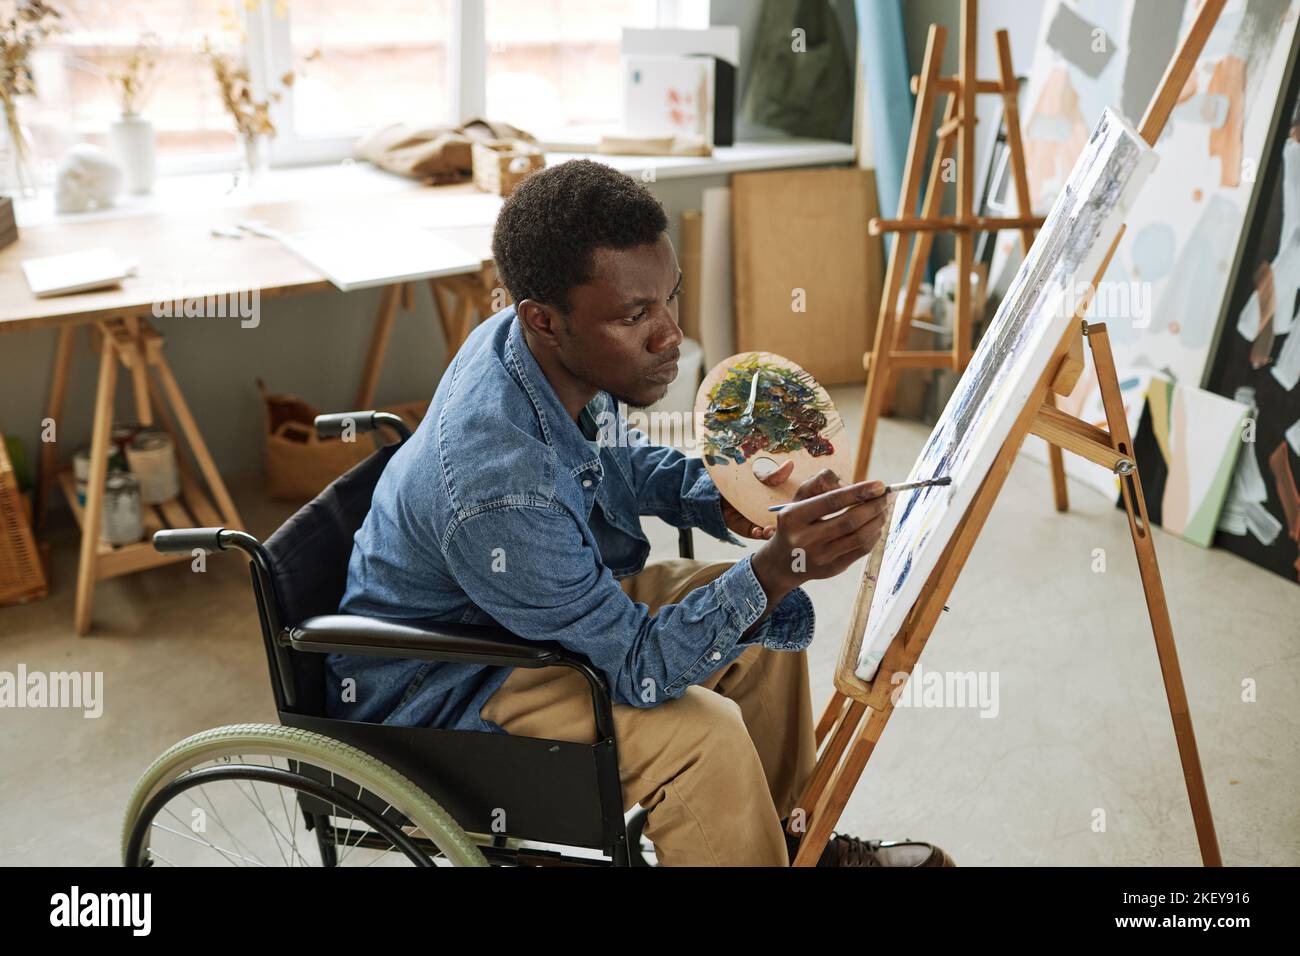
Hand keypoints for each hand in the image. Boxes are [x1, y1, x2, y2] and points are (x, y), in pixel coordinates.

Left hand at [720, 459, 795, 538]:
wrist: (718, 495)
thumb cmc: (740, 482)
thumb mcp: (756, 477)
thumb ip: (772, 475)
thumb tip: (790, 465)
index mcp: (782, 496)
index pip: (798, 501)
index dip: (803, 504)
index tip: (802, 505)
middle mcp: (777, 511)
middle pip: (791, 519)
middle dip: (791, 522)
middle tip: (786, 521)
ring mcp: (767, 521)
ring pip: (778, 530)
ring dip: (775, 531)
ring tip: (768, 530)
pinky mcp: (755, 530)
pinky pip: (761, 535)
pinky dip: (760, 534)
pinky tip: (757, 531)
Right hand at [750, 469, 889, 601]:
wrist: (782, 563)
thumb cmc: (794, 524)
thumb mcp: (797, 500)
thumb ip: (820, 484)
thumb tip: (852, 485)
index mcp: (793, 518)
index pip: (832, 502)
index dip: (859, 492)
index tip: (879, 485)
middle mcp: (805, 539)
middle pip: (850, 521)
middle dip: (874, 506)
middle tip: (886, 496)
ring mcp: (820, 557)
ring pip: (860, 537)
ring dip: (878, 520)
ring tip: (883, 509)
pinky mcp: (833, 569)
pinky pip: (862, 550)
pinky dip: (874, 535)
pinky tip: (876, 525)